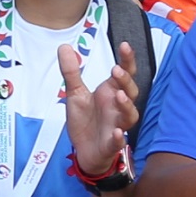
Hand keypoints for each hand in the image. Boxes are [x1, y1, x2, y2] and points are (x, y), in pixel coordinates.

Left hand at [60, 43, 139, 177]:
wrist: (84, 150)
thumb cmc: (85, 121)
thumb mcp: (75, 93)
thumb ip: (71, 72)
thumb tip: (64, 47)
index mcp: (111, 93)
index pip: (124, 73)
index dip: (127, 60)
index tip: (124, 45)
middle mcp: (118, 108)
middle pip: (131, 92)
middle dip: (126, 81)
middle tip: (116, 70)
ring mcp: (117, 125)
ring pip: (130, 115)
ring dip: (126, 105)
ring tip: (119, 95)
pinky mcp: (111, 144)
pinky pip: (118, 141)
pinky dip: (118, 137)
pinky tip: (116, 133)